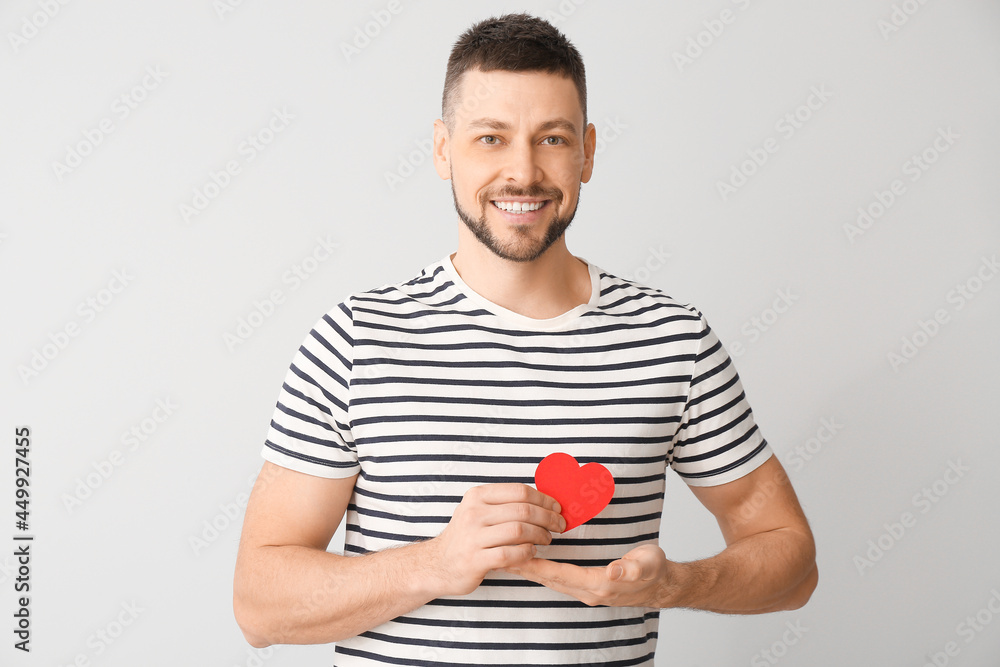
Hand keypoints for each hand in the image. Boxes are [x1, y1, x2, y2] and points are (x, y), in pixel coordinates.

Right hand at [422, 483, 565, 596]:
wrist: (438, 563)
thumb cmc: (466, 536)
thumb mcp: (478, 510)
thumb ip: (505, 504)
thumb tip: (544, 499)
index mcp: (477, 496)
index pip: (519, 491)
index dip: (544, 499)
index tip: (557, 507)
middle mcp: (474, 513)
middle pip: (523, 510)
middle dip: (548, 518)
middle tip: (559, 525)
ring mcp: (473, 537)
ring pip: (519, 531)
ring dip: (540, 535)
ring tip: (547, 539)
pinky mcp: (475, 560)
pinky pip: (511, 554)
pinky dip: (527, 553)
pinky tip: (531, 552)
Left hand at [504, 544, 670, 607]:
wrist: (662, 585)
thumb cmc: (654, 570)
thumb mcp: (648, 564)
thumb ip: (632, 568)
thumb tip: (616, 570)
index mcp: (600, 584)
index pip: (562, 575)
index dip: (540, 566)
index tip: (519, 556)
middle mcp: (588, 591)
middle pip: (550, 579)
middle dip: (526, 568)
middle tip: (502, 555)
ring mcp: (586, 590)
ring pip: (551, 580)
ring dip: (530, 570)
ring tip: (508, 558)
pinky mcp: (586, 586)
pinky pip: (558, 579)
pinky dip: (542, 570)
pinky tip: (531, 562)